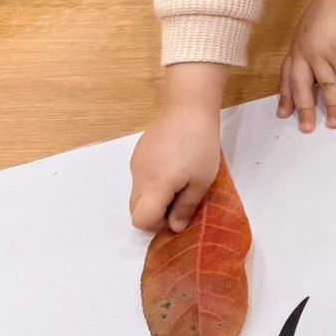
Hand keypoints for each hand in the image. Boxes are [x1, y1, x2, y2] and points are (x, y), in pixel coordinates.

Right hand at [129, 64, 226, 230]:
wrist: (188, 108)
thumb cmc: (200, 146)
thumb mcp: (201, 181)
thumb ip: (185, 207)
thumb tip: (174, 227)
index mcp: (154, 187)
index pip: (140, 221)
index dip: (157, 224)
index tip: (176, 213)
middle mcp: (138, 177)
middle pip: (135, 210)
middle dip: (154, 213)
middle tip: (179, 200)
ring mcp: (135, 163)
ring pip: (137, 194)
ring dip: (153, 196)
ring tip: (178, 179)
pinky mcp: (138, 152)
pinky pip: (140, 177)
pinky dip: (152, 181)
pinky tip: (172, 164)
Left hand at [278, 0, 335, 131]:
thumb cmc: (330, 9)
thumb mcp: (311, 28)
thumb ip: (309, 47)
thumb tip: (314, 66)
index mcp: (296, 47)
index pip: (287, 76)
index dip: (285, 95)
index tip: (283, 113)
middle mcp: (305, 53)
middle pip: (301, 87)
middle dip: (303, 109)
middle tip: (306, 128)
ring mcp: (322, 55)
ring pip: (325, 87)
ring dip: (332, 107)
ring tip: (335, 124)